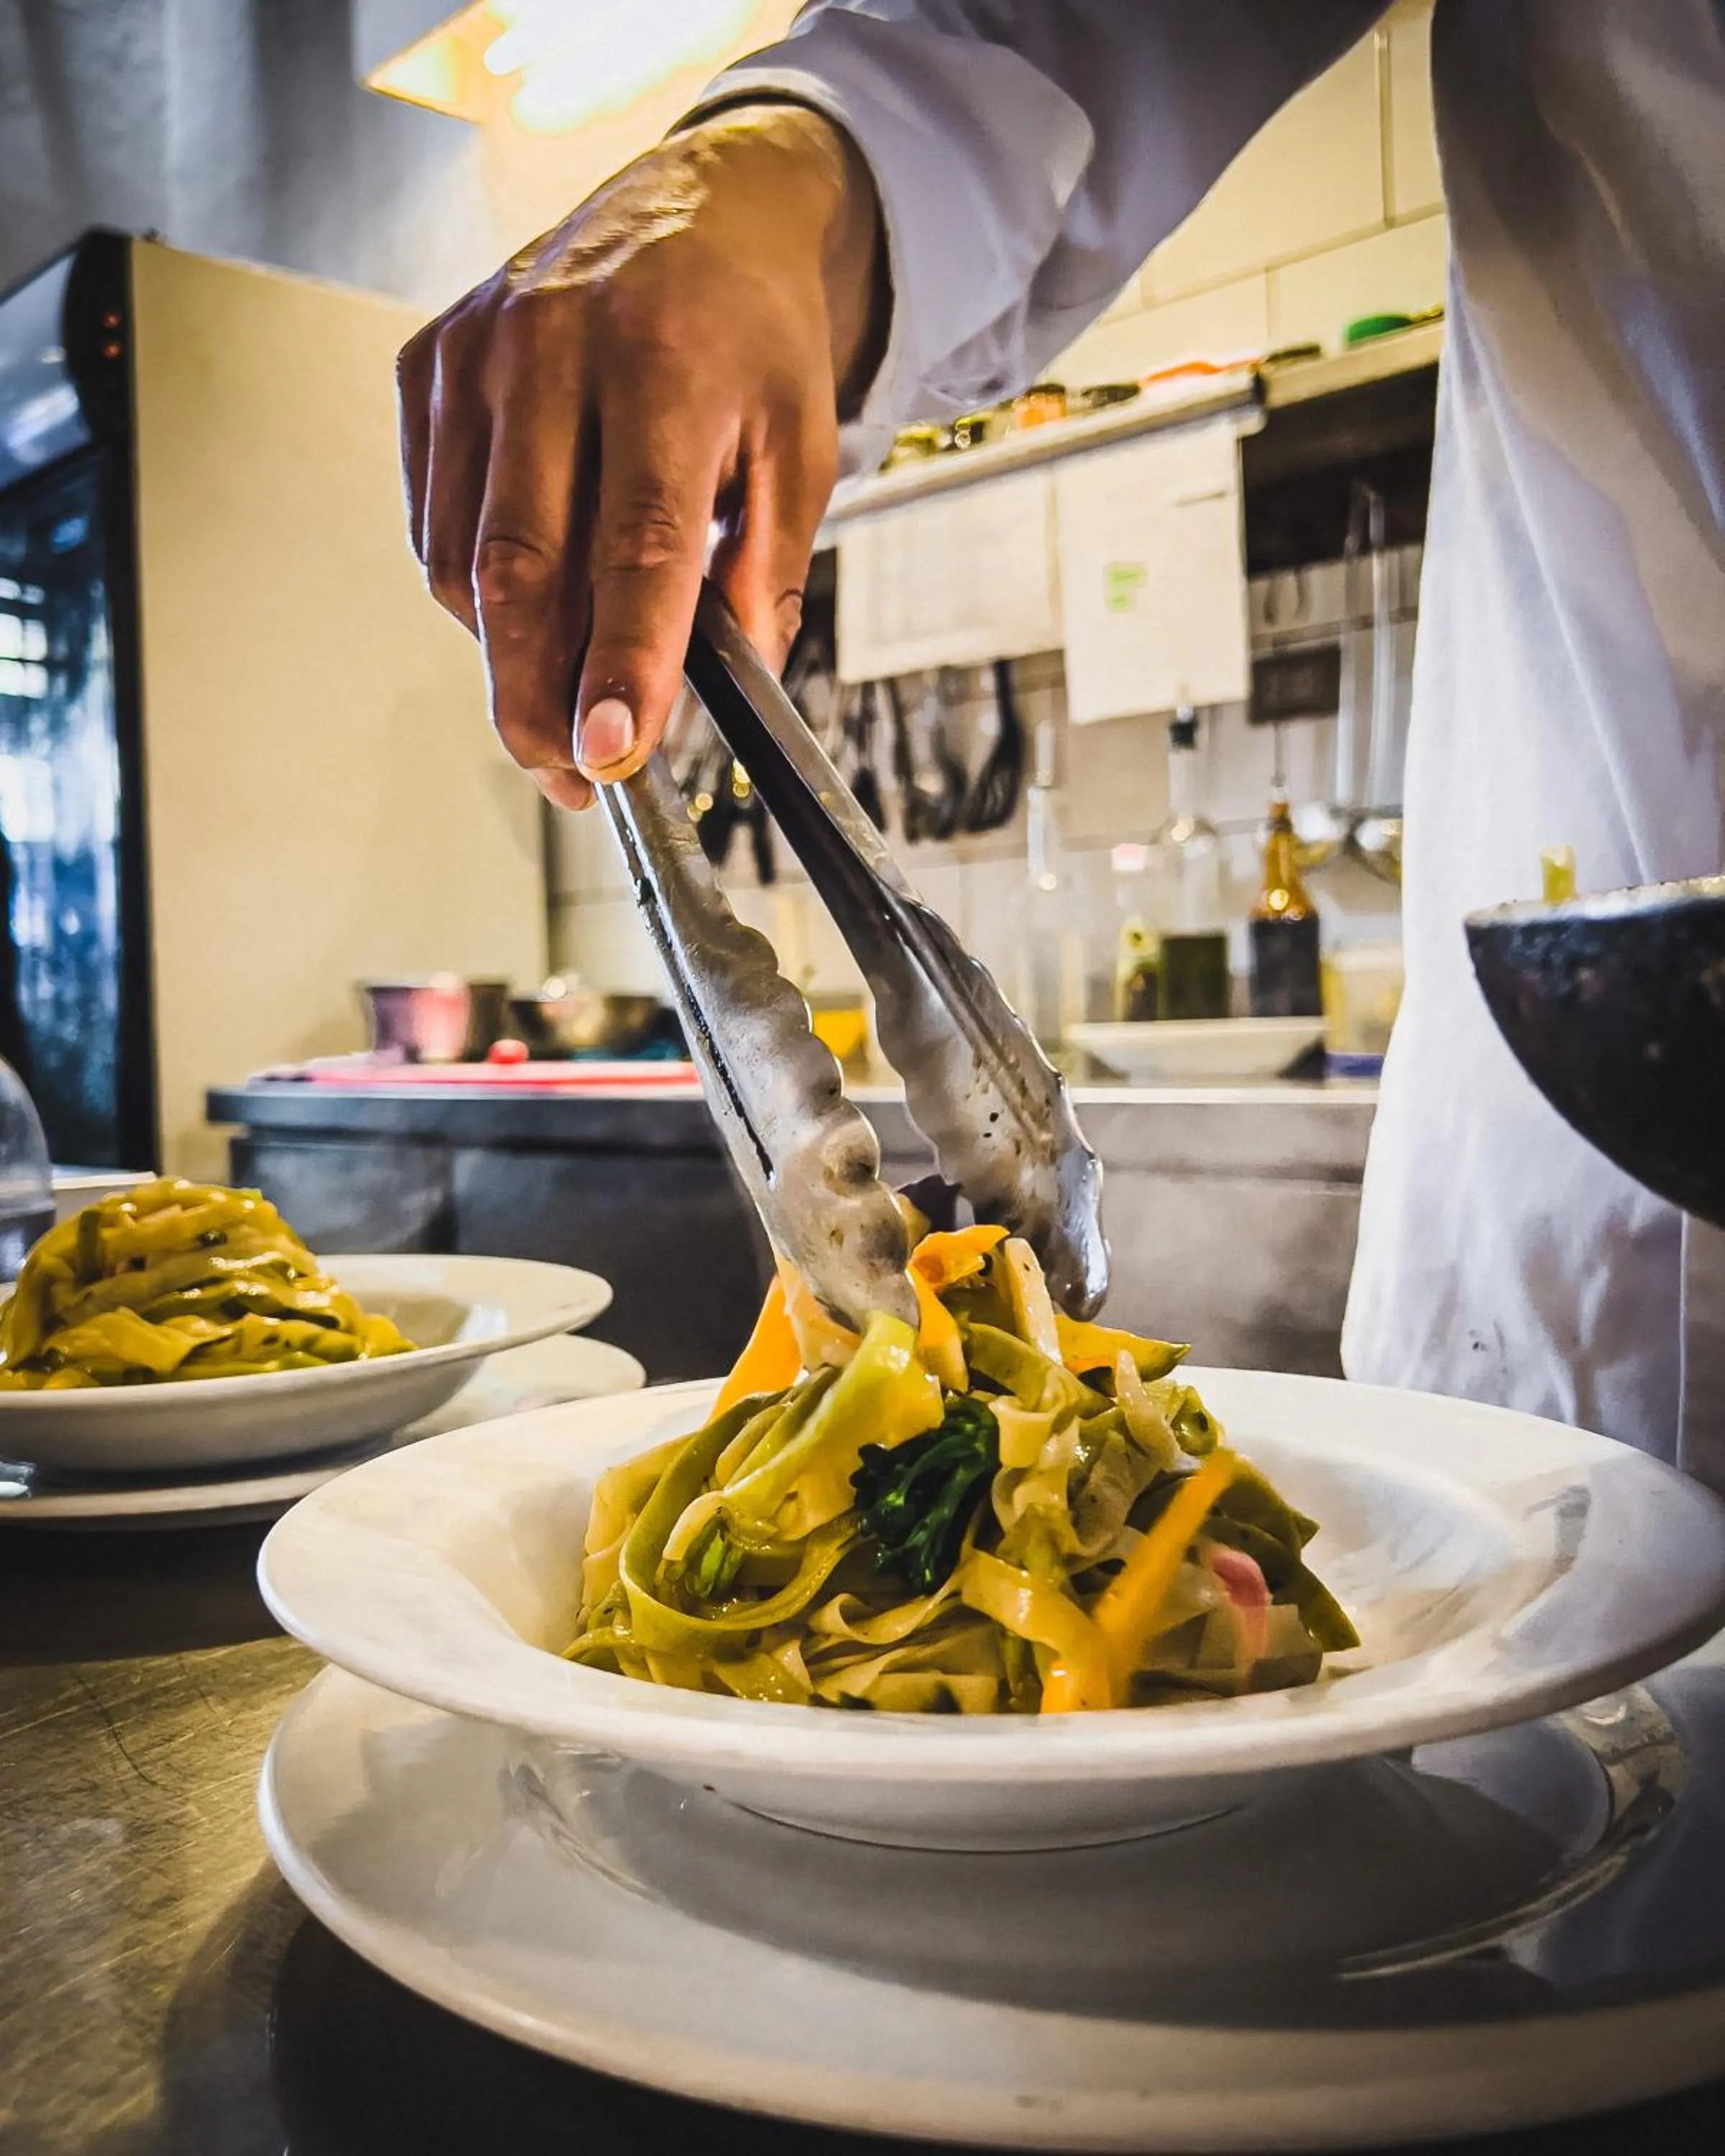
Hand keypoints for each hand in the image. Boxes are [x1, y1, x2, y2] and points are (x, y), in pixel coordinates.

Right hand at [397, 105, 885, 809]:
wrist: (695, 206)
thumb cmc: (751, 334)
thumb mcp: (803, 441)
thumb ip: (771, 567)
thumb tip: (736, 684)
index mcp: (665, 363)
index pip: (637, 543)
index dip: (624, 659)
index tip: (613, 750)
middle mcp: (552, 347)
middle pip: (521, 568)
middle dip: (536, 699)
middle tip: (570, 781)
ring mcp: (475, 353)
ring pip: (462, 561)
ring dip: (507, 656)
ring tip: (563, 698)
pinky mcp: (428, 365)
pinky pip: (432, 522)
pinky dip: (473, 593)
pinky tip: (529, 606)